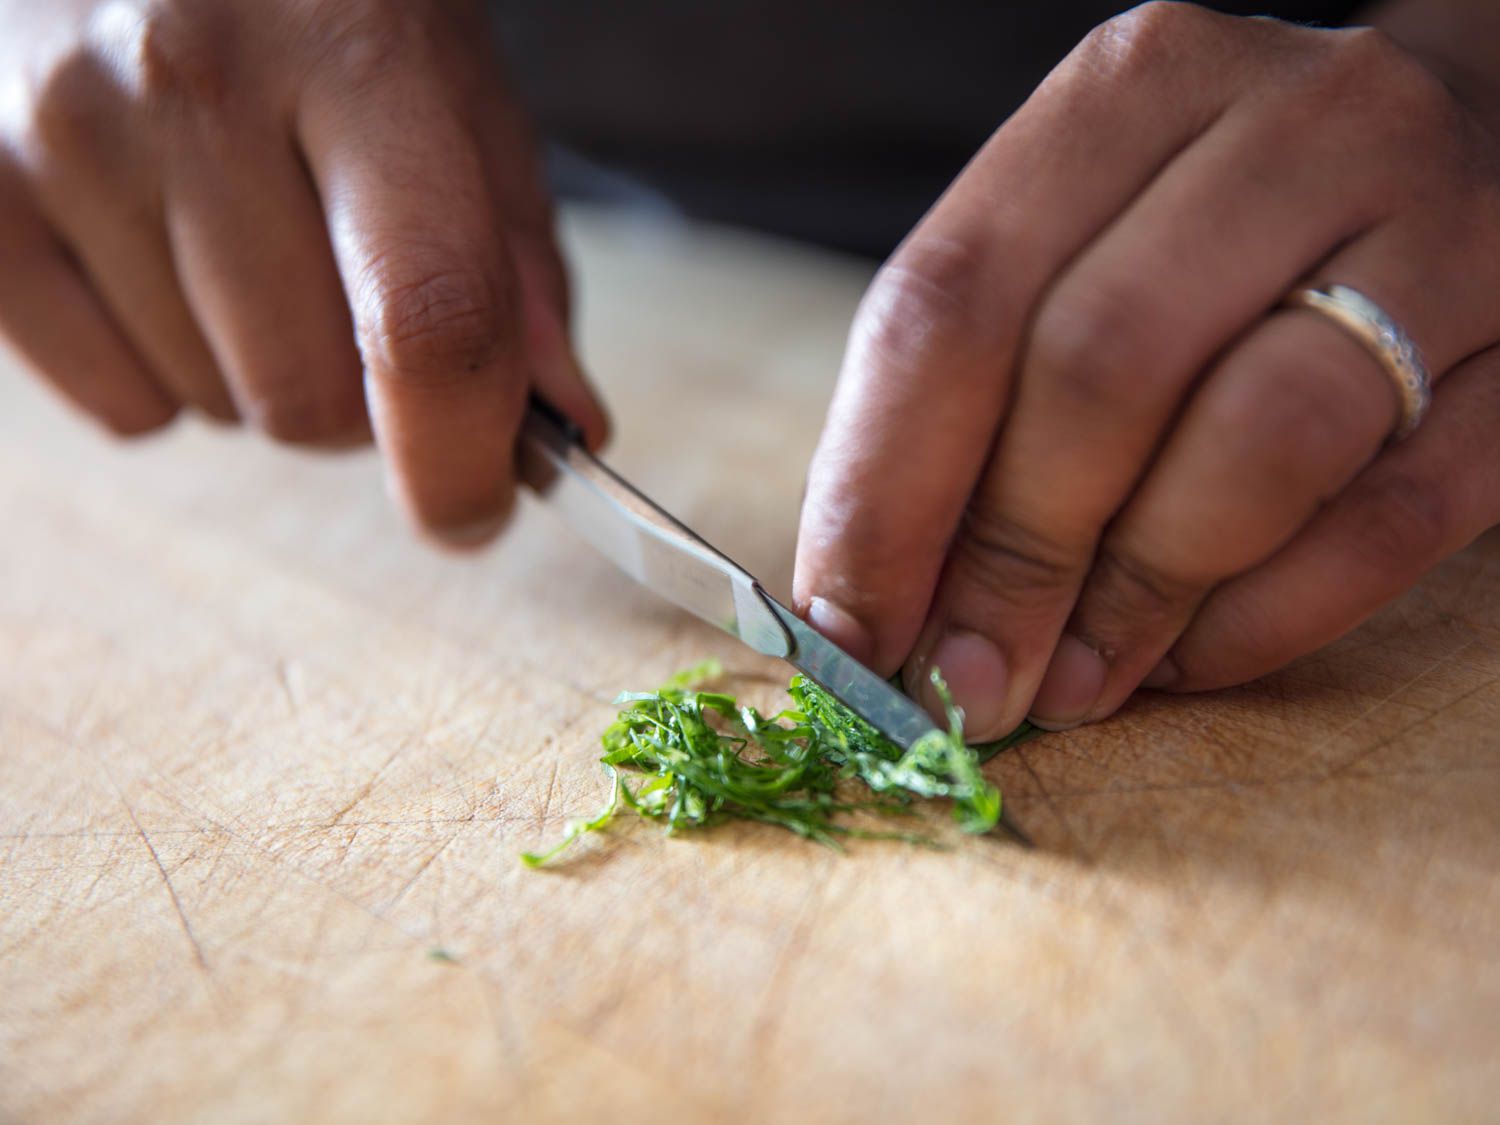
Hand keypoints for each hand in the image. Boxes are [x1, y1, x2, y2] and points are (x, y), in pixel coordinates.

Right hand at [0, 0, 606, 544]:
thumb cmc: (320, 11)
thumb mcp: (454, 95)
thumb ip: (515, 266)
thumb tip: (559, 429)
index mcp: (357, 52)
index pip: (428, 315)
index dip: (460, 456)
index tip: (476, 509)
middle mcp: (193, 81)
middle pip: (312, 398)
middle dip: (360, 400)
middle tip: (350, 300)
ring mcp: (66, 134)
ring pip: (216, 410)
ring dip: (259, 375)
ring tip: (248, 245)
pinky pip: (120, 406)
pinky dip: (165, 371)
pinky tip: (165, 260)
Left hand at [794, 2, 1499, 736]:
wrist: (1471, 136)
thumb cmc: (1215, 223)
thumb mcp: (1080, 245)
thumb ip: (972, 392)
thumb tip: (870, 603)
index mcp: (1132, 87)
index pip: (954, 297)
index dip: (883, 485)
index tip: (846, 623)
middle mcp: (1295, 124)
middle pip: (1099, 368)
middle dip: (1008, 561)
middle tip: (961, 683)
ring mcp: (1443, 223)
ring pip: (1261, 441)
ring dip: (1138, 596)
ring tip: (1069, 683)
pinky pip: (1397, 516)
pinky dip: (1270, 617)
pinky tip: (1188, 657)